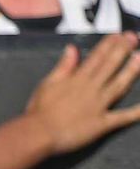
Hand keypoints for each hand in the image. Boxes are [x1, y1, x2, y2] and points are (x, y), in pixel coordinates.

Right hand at [22, 32, 139, 154]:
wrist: (39, 134)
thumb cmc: (39, 111)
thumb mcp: (47, 83)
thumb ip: (63, 66)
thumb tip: (71, 49)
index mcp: (77, 79)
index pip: (96, 57)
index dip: (108, 44)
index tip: (118, 34)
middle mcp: (91, 89)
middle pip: (110, 66)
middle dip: (123, 50)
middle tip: (133, 38)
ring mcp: (99, 106)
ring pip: (119, 85)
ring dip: (131, 71)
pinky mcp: (102, 123)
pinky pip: (123, 117)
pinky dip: (136, 112)